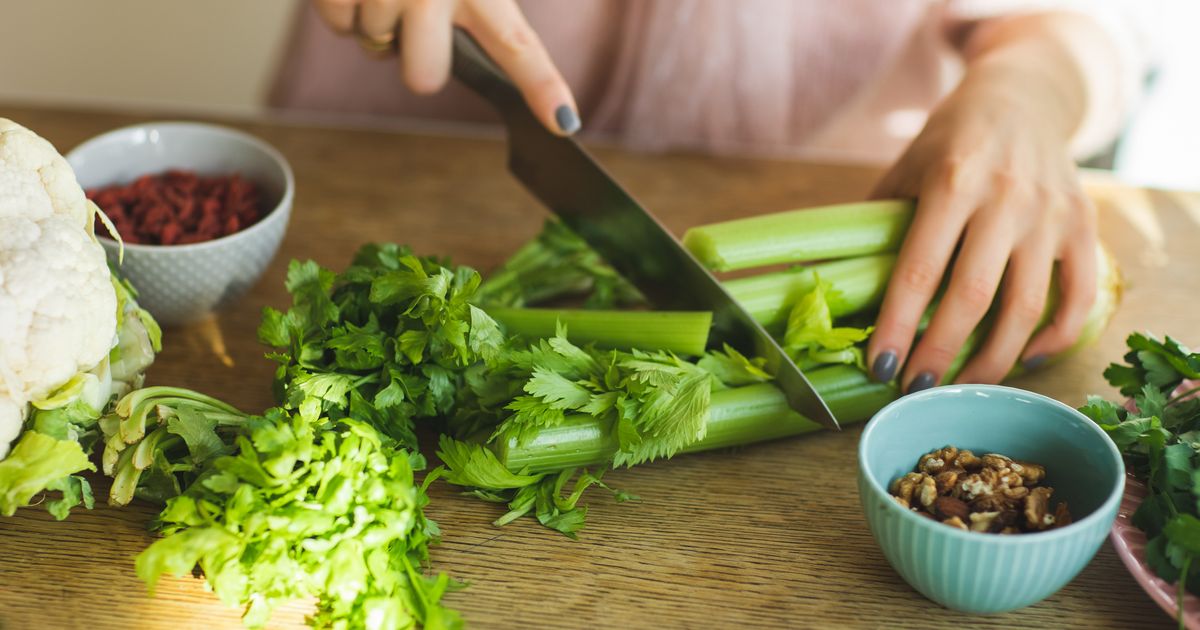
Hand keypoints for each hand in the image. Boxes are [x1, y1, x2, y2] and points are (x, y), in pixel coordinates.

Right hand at [312, 0, 579, 134]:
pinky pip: (340, 26)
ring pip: (376, 46)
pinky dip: (344, 6)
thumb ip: (485, 11)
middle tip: (415, 25)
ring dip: (377, 20)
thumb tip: (502, 67)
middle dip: (415, 62)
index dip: (542, 86)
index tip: (562, 120)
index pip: (517, 45)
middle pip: (424, 79)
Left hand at [866, 64, 1098, 391]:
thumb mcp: (907, 167)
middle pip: (972, 297)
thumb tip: (834, 286)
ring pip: (1026, 307)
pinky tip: (1021, 359)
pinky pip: (1077, 297)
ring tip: (959, 388)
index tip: (879, 366)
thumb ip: (879, 223)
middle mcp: (1007, 198)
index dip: (898, 325)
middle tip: (913, 388)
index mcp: (953, 180)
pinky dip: (1053, 337)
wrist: (1024, 94)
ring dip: (991, 360)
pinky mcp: (1084, 226)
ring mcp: (1050, 214)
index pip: (920, 269)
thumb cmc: (951, 139)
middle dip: (939, 353)